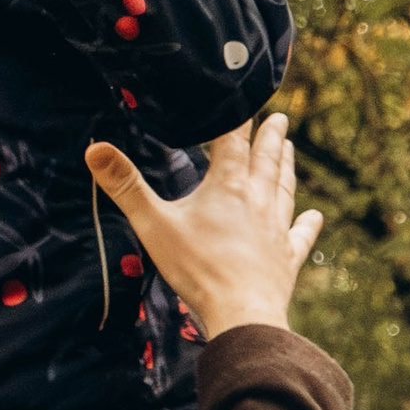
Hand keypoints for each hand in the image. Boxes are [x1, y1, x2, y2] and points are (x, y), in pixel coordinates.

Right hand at [84, 118, 321, 341]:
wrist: (241, 312)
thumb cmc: (197, 268)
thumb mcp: (153, 224)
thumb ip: (125, 186)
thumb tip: (95, 149)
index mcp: (228, 187)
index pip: (234, 142)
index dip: (237, 119)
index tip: (244, 98)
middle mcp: (258, 200)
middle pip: (267, 159)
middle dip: (271, 136)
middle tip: (279, 117)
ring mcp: (276, 229)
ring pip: (284, 188)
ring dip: (287, 166)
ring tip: (290, 149)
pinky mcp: (287, 257)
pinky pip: (301, 234)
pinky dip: (308, 223)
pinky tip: (315, 216)